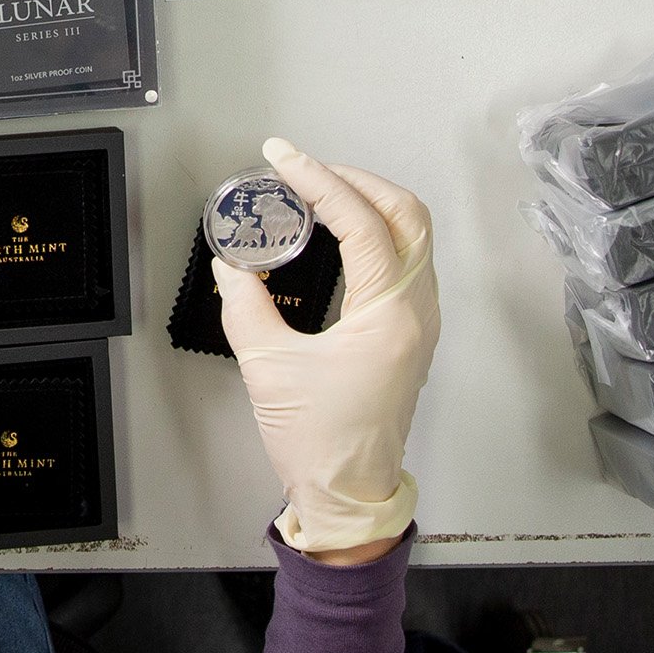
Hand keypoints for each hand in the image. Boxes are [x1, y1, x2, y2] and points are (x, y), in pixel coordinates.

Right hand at [212, 139, 439, 559]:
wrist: (348, 495)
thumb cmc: (318, 440)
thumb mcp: (269, 368)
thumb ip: (247, 306)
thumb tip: (234, 266)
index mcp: (390, 316)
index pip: (364, 223)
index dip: (321, 181)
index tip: (284, 157)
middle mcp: (417, 311)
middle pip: (406, 215)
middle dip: (355, 180)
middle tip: (305, 169)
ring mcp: (419, 321)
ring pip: (411, 235)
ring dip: (367, 201)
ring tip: (317, 192)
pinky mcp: (409, 332)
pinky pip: (403, 260)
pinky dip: (373, 231)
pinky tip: (335, 233)